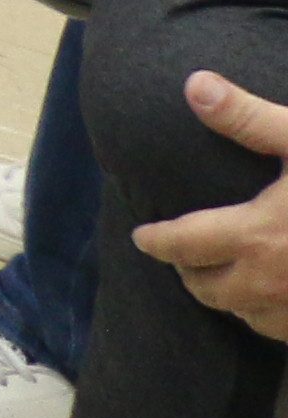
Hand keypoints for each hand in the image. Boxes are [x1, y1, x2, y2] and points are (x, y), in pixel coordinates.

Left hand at [137, 70, 287, 337]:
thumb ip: (248, 119)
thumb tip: (194, 85)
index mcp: (256, 236)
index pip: (183, 245)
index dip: (156, 241)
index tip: (143, 236)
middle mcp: (271, 283)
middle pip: (208, 290)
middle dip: (188, 272)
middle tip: (182, 256)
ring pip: (245, 317)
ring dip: (229, 298)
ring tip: (224, 276)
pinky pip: (284, 332)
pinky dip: (268, 317)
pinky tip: (273, 298)